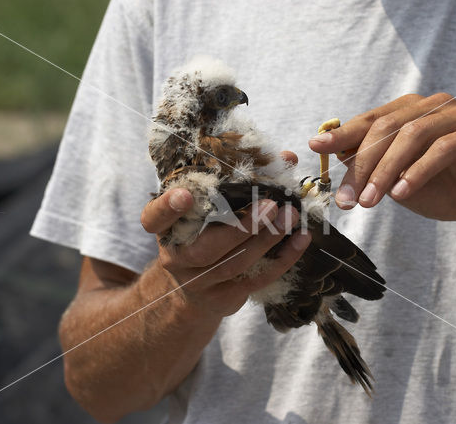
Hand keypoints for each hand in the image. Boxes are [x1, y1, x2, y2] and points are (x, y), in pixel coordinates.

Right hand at [140, 152, 310, 318]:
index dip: (167, 208)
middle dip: (241, 227)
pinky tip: (301, 240)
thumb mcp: (208, 207)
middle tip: (270, 204)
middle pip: (206, 248)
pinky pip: (256, 280)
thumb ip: (240, 180)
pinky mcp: (225, 298)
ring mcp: (200, 282)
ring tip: (291, 216)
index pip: (154, 218)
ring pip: (234, 265)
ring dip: (267, 240)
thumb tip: (286, 157)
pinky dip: (283, 259)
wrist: (194, 288)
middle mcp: (178, 257)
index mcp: (166, 229)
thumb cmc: (205, 233)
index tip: (185, 195)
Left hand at [309, 93, 455, 223]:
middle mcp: (431, 106)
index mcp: (409, 112)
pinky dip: (418, 171)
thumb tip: (335, 160)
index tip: (316, 148)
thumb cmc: (444, 189)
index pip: (369, 120)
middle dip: (362, 165)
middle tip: (348, 199)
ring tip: (371, 201)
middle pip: (386, 127)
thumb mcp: (398, 182)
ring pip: (412, 135)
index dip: (342, 134)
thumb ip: (372, 168)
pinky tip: (403, 193)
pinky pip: (443, 148)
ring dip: (386, 171)